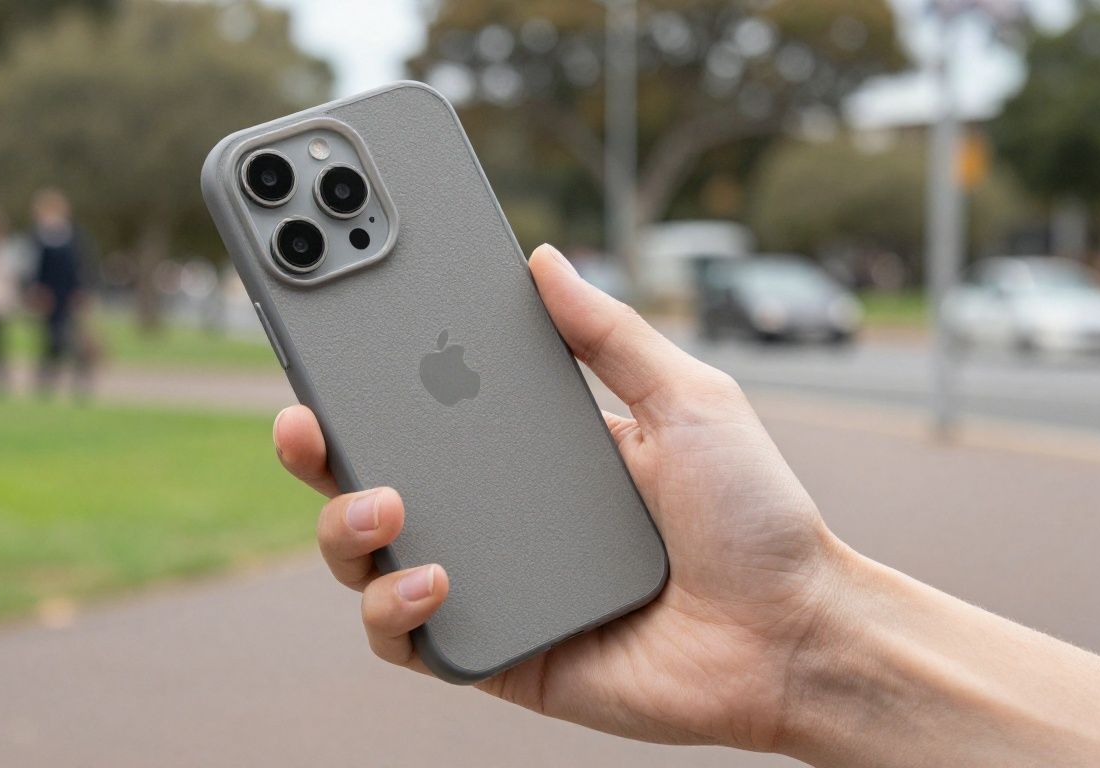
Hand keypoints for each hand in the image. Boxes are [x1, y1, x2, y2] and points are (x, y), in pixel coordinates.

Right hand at [274, 244, 845, 750]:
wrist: (795, 631)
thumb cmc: (753, 515)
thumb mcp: (688, 398)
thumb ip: (609, 333)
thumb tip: (542, 260)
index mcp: (529, 452)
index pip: (425, 408)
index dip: (366, 378)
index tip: (326, 331)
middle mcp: (494, 516)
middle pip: (369, 479)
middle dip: (315, 448)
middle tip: (304, 417)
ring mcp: (486, 586)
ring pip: (365, 560)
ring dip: (343, 527)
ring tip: (379, 500)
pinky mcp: (492, 655)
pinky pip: (404, 639)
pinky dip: (394, 610)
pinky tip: (433, 577)